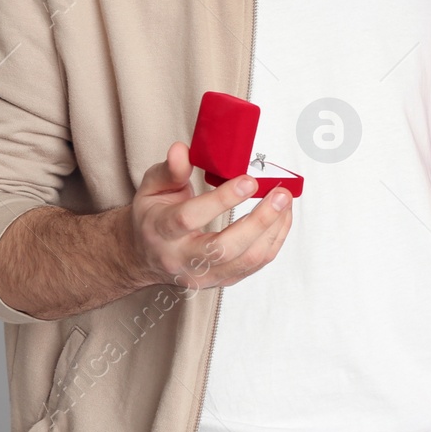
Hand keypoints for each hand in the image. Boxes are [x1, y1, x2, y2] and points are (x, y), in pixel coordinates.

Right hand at [122, 141, 293, 290]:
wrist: (145, 257)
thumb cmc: (151, 219)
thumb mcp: (151, 189)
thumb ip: (169, 170)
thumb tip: (181, 150)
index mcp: (160, 231)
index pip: (189, 218)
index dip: (221, 200)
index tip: (248, 181)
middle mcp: (181, 259)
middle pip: (224, 249)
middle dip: (259, 221)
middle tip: (280, 195)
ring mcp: (202, 274)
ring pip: (245, 260)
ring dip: (273, 231)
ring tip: (285, 202)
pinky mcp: (221, 281)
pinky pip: (254, 265)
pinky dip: (274, 241)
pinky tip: (280, 219)